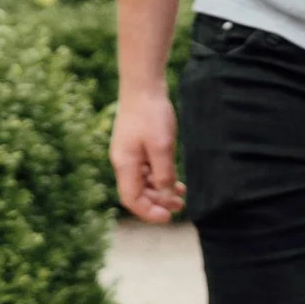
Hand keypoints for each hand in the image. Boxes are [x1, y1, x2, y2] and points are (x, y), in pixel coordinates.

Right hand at [109, 90, 186, 222]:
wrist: (143, 85)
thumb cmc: (151, 114)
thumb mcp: (162, 146)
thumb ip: (163, 173)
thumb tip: (165, 196)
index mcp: (125, 164)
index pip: (132, 199)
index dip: (148, 212)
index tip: (168, 217)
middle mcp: (123, 161)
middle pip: (137, 193)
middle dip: (157, 203)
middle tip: (179, 208)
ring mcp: (128, 153)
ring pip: (142, 182)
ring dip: (160, 191)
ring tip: (181, 196)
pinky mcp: (136, 145)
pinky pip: (146, 169)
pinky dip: (159, 177)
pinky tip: (175, 179)